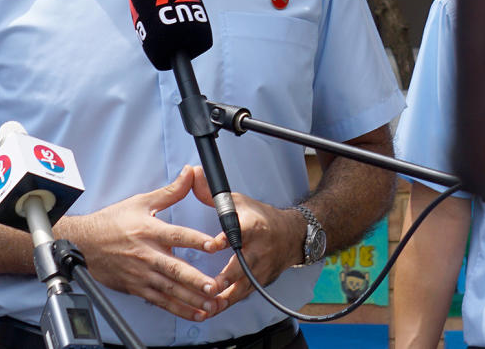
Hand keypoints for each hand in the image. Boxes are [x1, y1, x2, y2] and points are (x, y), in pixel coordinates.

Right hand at [55, 165, 227, 320]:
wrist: (83, 243)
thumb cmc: (112, 222)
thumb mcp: (142, 202)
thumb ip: (171, 191)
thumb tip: (190, 173)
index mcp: (149, 231)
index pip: (177, 235)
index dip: (196, 240)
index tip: (215, 245)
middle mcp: (146, 254)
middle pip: (174, 268)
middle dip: (195, 279)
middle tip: (214, 286)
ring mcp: (141, 274)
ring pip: (170, 289)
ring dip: (191, 299)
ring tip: (211, 304)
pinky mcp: (136, 287)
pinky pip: (160, 301)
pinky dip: (177, 309)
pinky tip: (194, 313)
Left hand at [192, 167, 306, 306]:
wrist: (292, 235)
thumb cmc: (260, 218)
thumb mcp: (238, 201)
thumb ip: (212, 193)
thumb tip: (192, 174)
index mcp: (253, 226)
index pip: (241, 231)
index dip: (226, 238)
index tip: (213, 245)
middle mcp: (258, 249)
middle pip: (243, 265)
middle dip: (226, 277)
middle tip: (209, 286)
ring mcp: (260, 268)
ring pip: (243, 286)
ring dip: (225, 297)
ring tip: (207, 306)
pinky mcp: (260, 282)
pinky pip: (243, 295)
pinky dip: (228, 303)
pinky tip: (212, 310)